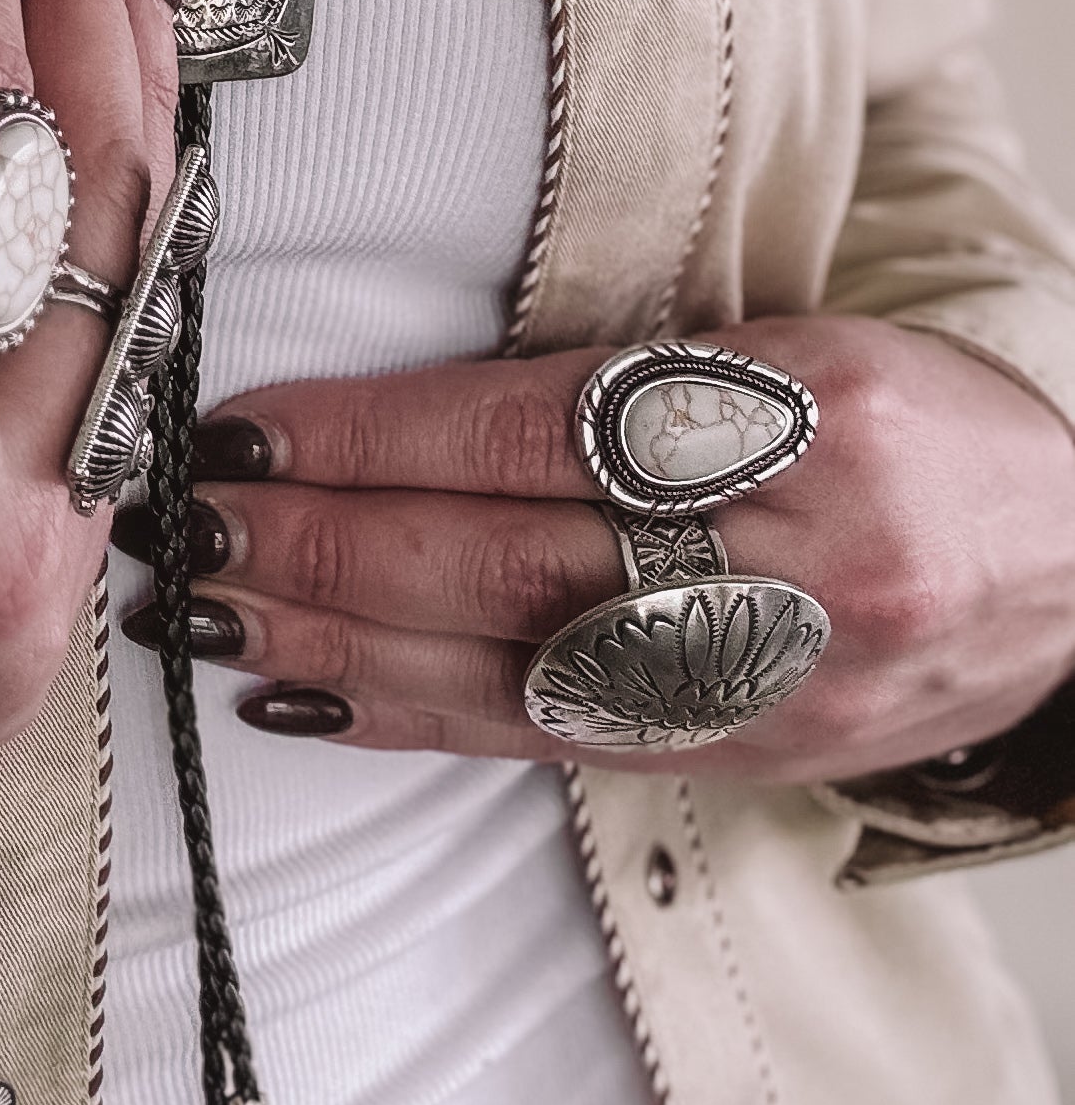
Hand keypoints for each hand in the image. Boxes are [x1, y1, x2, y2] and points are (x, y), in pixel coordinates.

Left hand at [119, 316, 1074, 777]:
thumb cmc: (920, 421)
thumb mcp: (796, 346)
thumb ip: (621, 378)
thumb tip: (397, 408)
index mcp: (800, 415)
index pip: (532, 427)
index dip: (371, 434)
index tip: (243, 430)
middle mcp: (790, 556)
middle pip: (503, 558)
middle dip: (320, 547)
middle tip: (185, 529)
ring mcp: (769, 676)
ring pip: (510, 665)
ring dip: (333, 644)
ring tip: (205, 615)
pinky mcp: (745, 758)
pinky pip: (551, 740)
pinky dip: (414, 721)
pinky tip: (308, 704)